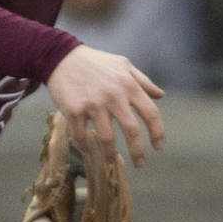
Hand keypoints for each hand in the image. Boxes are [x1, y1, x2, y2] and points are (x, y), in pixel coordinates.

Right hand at [45, 45, 164, 166]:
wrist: (61, 57)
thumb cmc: (96, 62)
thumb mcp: (123, 65)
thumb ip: (143, 81)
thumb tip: (161, 95)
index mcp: (128, 85)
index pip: (150, 113)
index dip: (157, 132)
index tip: (158, 147)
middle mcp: (113, 96)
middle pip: (131, 130)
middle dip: (138, 151)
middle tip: (140, 164)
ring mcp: (93, 104)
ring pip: (106, 138)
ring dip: (109, 154)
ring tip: (109, 161)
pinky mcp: (74, 110)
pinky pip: (81, 135)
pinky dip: (84, 146)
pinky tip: (86, 149)